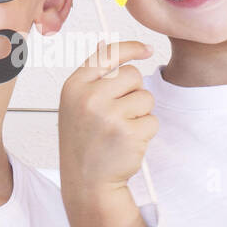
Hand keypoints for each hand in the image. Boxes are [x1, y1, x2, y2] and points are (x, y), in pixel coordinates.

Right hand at [59, 39, 156, 226]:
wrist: (87, 182)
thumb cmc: (83, 142)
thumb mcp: (76, 104)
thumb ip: (92, 76)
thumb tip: (104, 44)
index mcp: (74, 86)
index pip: (107, 54)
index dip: (131, 48)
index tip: (146, 50)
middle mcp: (89, 97)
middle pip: (133, 75)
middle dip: (134, 92)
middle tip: (119, 114)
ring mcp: (109, 115)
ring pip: (146, 97)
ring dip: (141, 113)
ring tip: (121, 130)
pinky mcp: (129, 133)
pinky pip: (152, 120)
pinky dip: (146, 131)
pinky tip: (128, 143)